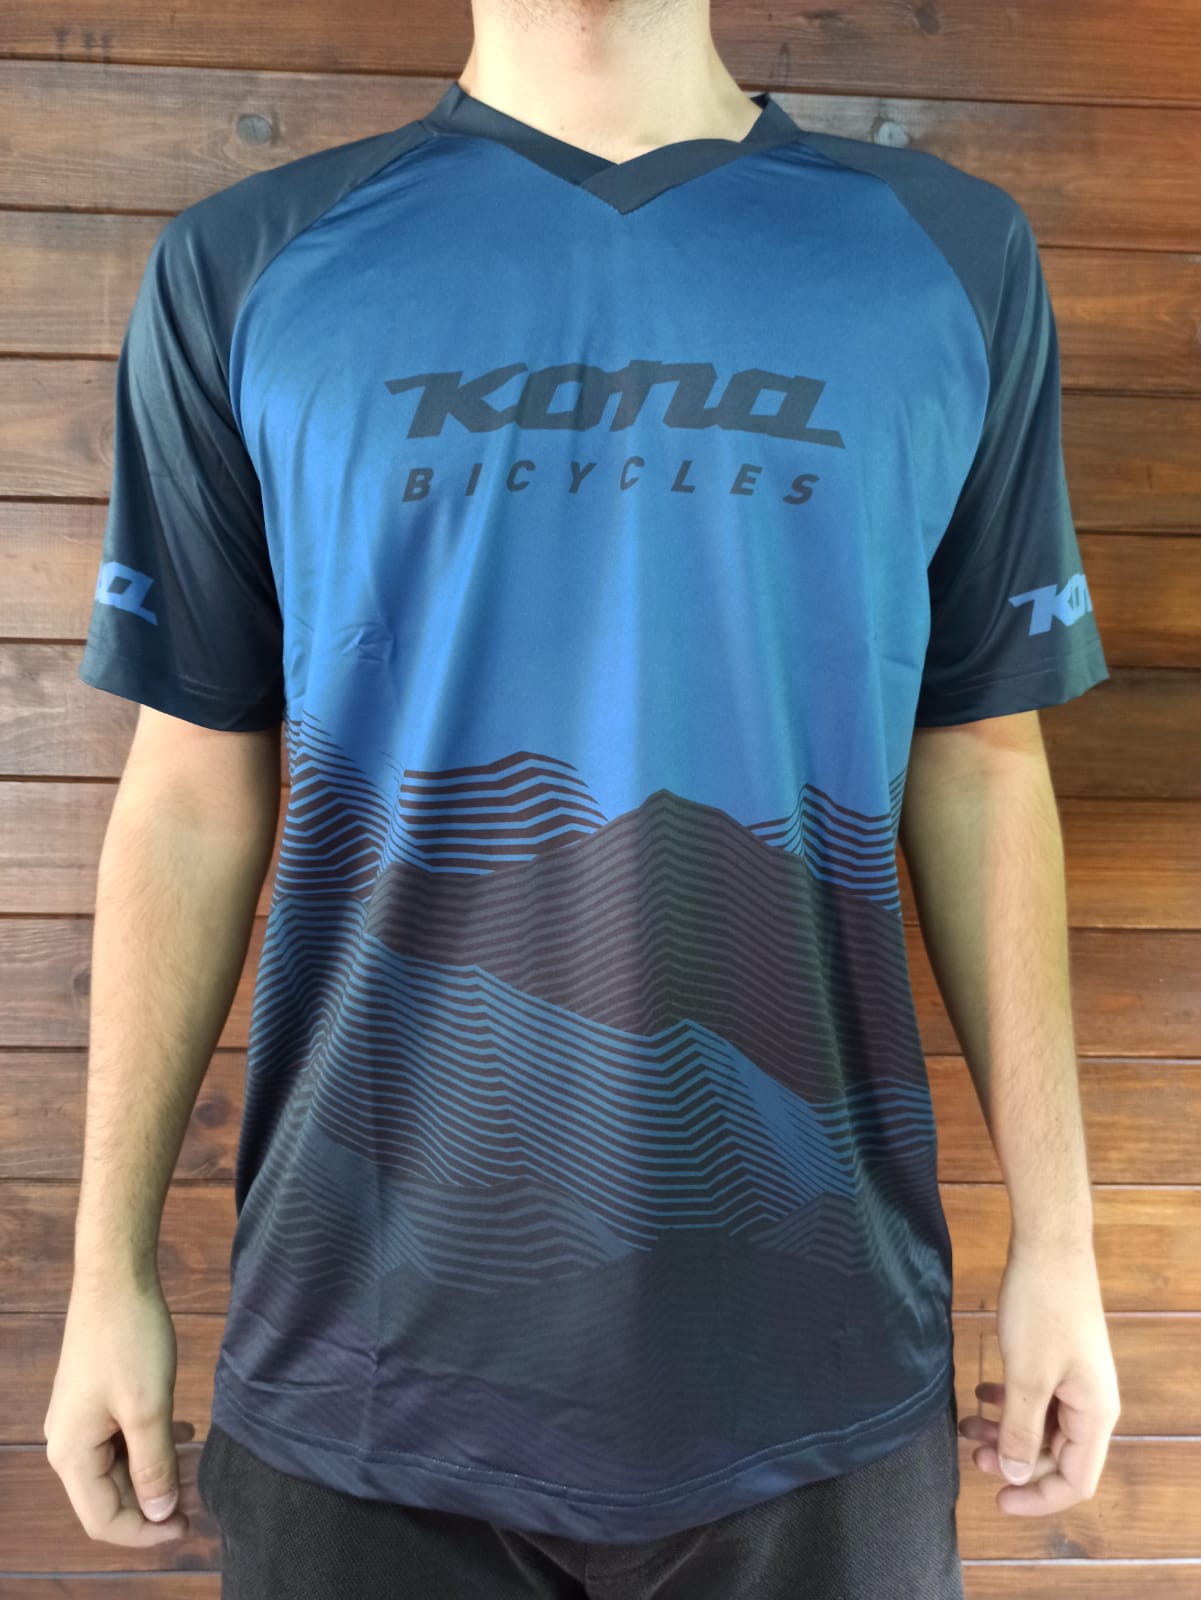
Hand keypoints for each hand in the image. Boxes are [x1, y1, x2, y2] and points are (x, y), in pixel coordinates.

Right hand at [43, 1274, 196, 1545]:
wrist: (116, 1281)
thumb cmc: (129, 1340)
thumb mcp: (148, 1408)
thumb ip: (154, 1465)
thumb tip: (161, 1513)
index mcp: (71, 1454)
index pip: (104, 1520)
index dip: (146, 1532)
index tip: (189, 1526)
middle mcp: (68, 1444)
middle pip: (110, 1497)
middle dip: (154, 1504)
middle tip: (200, 1499)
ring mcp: (81, 1421)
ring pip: (119, 1467)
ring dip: (156, 1474)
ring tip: (197, 1471)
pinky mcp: (96, 1400)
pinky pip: (122, 1439)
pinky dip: (152, 1446)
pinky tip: (184, 1435)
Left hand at [958, 1236, 1120, 1515]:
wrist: (1050, 1246)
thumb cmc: (1041, 1309)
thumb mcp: (1027, 1375)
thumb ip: (1022, 1430)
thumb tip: (1017, 1477)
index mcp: (1094, 1414)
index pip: (1076, 1480)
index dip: (1037, 1497)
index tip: (997, 1500)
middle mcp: (1091, 1402)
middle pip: (1056, 1454)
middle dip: (1014, 1460)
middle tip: (972, 1453)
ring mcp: (1075, 1378)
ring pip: (1042, 1424)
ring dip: (1007, 1430)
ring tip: (967, 1425)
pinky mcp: (1058, 1357)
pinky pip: (1036, 1396)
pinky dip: (1009, 1402)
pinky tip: (981, 1392)